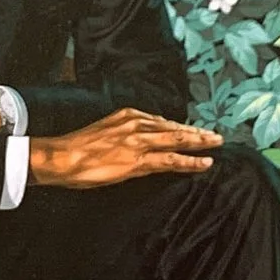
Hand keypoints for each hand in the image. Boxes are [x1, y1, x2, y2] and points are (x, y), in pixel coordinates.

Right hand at [29, 110, 221, 187]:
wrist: (63, 157)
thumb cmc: (77, 148)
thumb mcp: (103, 131)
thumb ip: (123, 132)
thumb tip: (137, 140)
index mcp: (128, 116)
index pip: (161, 121)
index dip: (179, 127)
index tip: (193, 130)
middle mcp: (137, 124)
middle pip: (174, 127)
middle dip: (197, 132)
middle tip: (216, 135)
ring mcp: (140, 142)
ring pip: (178, 140)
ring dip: (200, 142)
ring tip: (217, 145)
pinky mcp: (139, 160)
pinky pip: (171, 160)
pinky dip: (190, 161)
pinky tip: (204, 162)